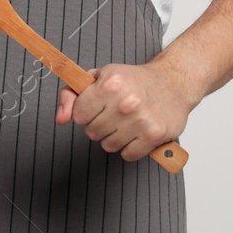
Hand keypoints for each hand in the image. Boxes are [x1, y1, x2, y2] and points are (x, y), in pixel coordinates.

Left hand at [54, 59, 196, 160]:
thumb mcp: (99, 77)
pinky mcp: (154, 136)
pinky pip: (128, 155)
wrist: (173, 82)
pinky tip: (137, 132)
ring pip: (108, 146)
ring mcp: (141, 120)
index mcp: (110, 83)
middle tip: (113, 113)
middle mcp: (125, 101)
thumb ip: (72, 95)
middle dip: (99, 124)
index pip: (78, 115)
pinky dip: (130, 147)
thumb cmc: (133, 80)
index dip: (85, 112)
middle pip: (92, 132)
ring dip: (114, 137)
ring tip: (126, 122)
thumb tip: (60, 119)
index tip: (96, 106)